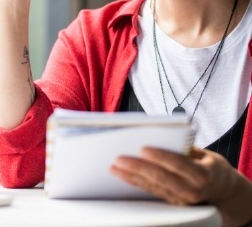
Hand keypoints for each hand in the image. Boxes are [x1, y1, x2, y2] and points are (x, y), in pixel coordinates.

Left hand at [110, 146, 251, 225]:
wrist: (224, 193)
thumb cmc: (210, 166)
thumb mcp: (204, 154)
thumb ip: (183, 147)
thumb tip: (158, 134)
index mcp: (202, 175)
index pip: (179, 165)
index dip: (161, 157)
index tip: (143, 148)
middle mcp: (192, 191)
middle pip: (161, 179)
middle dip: (138, 168)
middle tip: (119, 158)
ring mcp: (181, 201)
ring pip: (153, 188)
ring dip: (131, 177)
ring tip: (114, 167)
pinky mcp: (172, 204)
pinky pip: (151, 193)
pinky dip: (135, 184)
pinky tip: (122, 176)